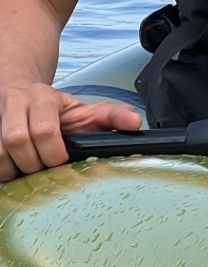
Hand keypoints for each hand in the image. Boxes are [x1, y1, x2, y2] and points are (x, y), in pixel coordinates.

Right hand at [0, 80, 142, 181]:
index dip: (53, 152)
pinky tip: (11, 169)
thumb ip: (111, 115)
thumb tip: (135, 123)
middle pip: (16, 141)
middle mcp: (14, 102)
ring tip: (26, 171)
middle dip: (32, 163)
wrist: (20, 94)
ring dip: (11, 169)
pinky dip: (0, 169)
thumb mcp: (85, 110)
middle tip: (43, 170)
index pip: (44, 129)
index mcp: (43, 97)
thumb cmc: (56, 110)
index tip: (60, 162)